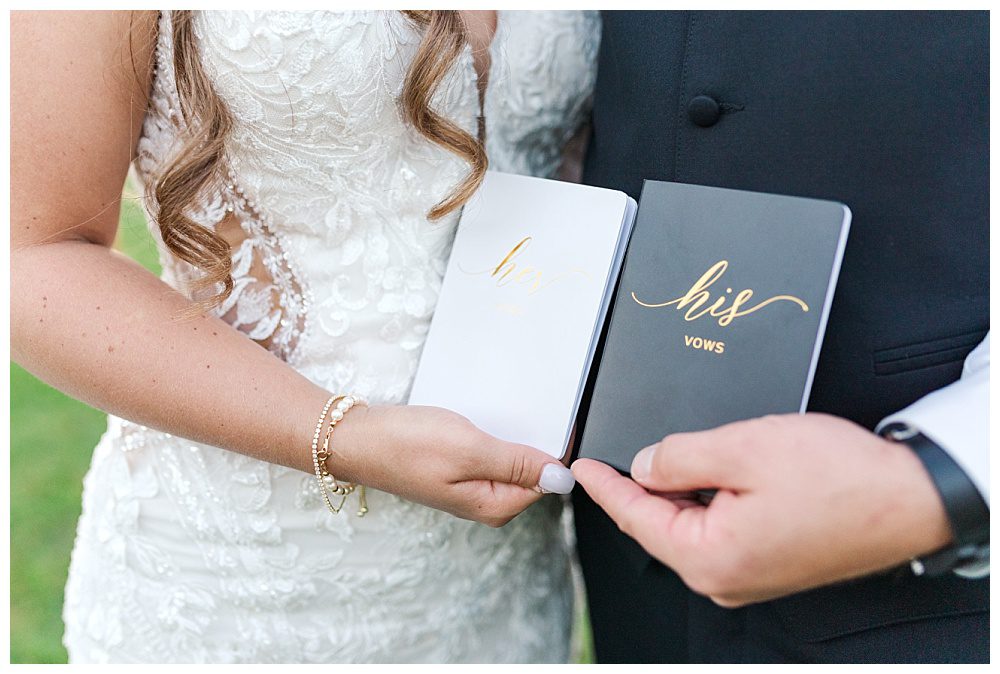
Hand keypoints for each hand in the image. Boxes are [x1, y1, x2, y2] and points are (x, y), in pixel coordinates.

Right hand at [331, 404, 574, 526]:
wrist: (355, 439)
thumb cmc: (406, 445)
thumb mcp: (469, 450)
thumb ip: (518, 464)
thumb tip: (563, 477)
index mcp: (496, 506)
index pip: (548, 481)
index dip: (555, 448)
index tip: (557, 418)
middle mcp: (487, 502)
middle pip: (533, 471)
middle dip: (533, 440)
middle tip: (523, 409)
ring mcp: (472, 487)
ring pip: (512, 459)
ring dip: (512, 435)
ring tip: (495, 415)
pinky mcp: (458, 471)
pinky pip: (492, 454)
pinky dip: (492, 435)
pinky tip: (481, 420)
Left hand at [572, 413, 952, 606]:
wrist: (910, 497)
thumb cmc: (841, 479)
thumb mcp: (743, 449)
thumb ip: (679, 457)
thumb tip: (645, 464)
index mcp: (710, 558)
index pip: (635, 518)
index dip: (604, 487)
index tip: (581, 466)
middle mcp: (725, 578)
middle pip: (660, 524)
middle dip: (639, 485)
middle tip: (617, 451)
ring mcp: (748, 574)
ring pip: (689, 523)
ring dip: (677, 488)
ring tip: (672, 453)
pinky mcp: (768, 561)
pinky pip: (717, 527)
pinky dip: (705, 498)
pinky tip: (711, 470)